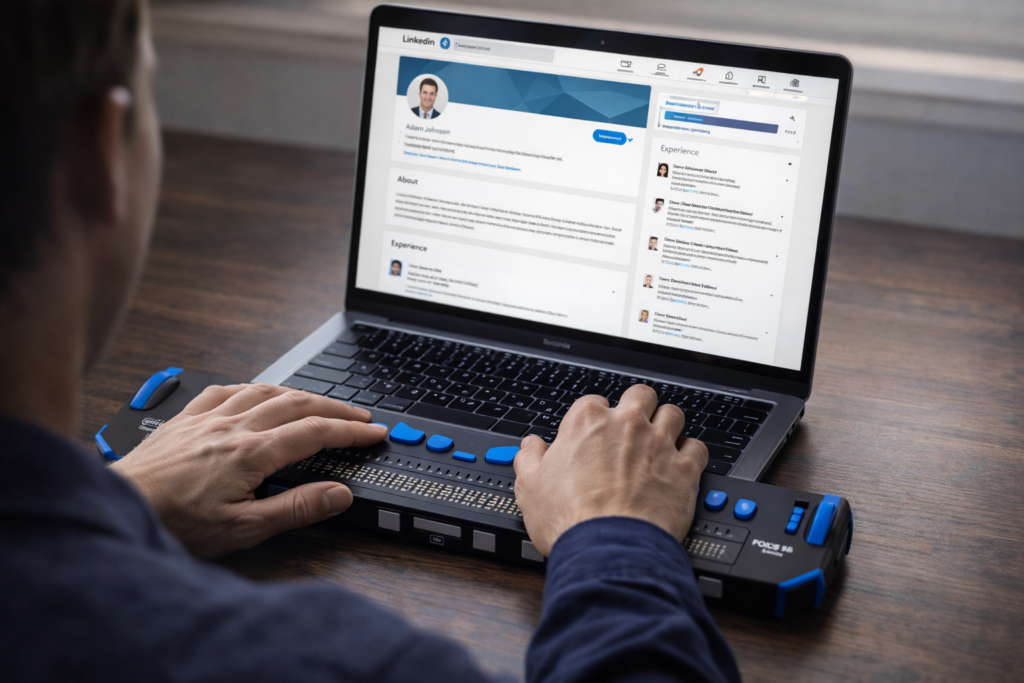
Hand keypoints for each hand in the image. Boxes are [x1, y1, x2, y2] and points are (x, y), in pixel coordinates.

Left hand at [111, 383, 386, 557]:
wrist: (118, 507)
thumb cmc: (174, 522)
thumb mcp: (243, 529)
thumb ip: (295, 509)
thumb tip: (338, 495)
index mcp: (251, 453)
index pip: (315, 433)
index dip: (351, 431)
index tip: (375, 432)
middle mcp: (233, 426)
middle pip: (298, 403)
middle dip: (335, 408)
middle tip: (360, 416)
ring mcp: (208, 417)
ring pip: (266, 390)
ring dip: (300, 393)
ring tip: (320, 402)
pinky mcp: (186, 418)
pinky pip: (227, 388)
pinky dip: (254, 387)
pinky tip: (258, 392)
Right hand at [512, 385, 707, 555]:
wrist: (609, 549)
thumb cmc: (570, 519)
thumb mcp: (530, 487)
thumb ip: (530, 459)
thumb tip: (530, 447)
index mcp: (587, 423)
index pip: (593, 402)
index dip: (593, 419)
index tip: (593, 435)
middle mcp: (626, 425)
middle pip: (640, 396)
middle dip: (638, 407)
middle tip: (633, 427)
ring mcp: (659, 444)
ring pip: (673, 414)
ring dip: (668, 424)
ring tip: (661, 440)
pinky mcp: (684, 469)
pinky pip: (698, 448)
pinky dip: (692, 454)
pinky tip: (683, 463)